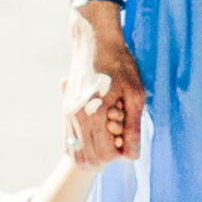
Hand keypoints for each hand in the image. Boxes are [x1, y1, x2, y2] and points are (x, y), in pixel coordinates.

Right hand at [66, 6, 144, 164]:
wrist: (94, 41)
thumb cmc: (120, 65)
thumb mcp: (136, 95)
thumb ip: (133, 128)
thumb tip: (133, 157)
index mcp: (93, 114)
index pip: (106, 155)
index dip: (122, 153)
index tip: (129, 137)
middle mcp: (75, 118)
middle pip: (89, 160)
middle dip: (108, 157)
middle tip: (122, 137)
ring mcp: (67, 114)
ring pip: (77, 155)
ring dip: (96, 154)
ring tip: (112, 135)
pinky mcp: (65, 111)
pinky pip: (70, 143)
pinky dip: (85, 147)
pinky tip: (100, 133)